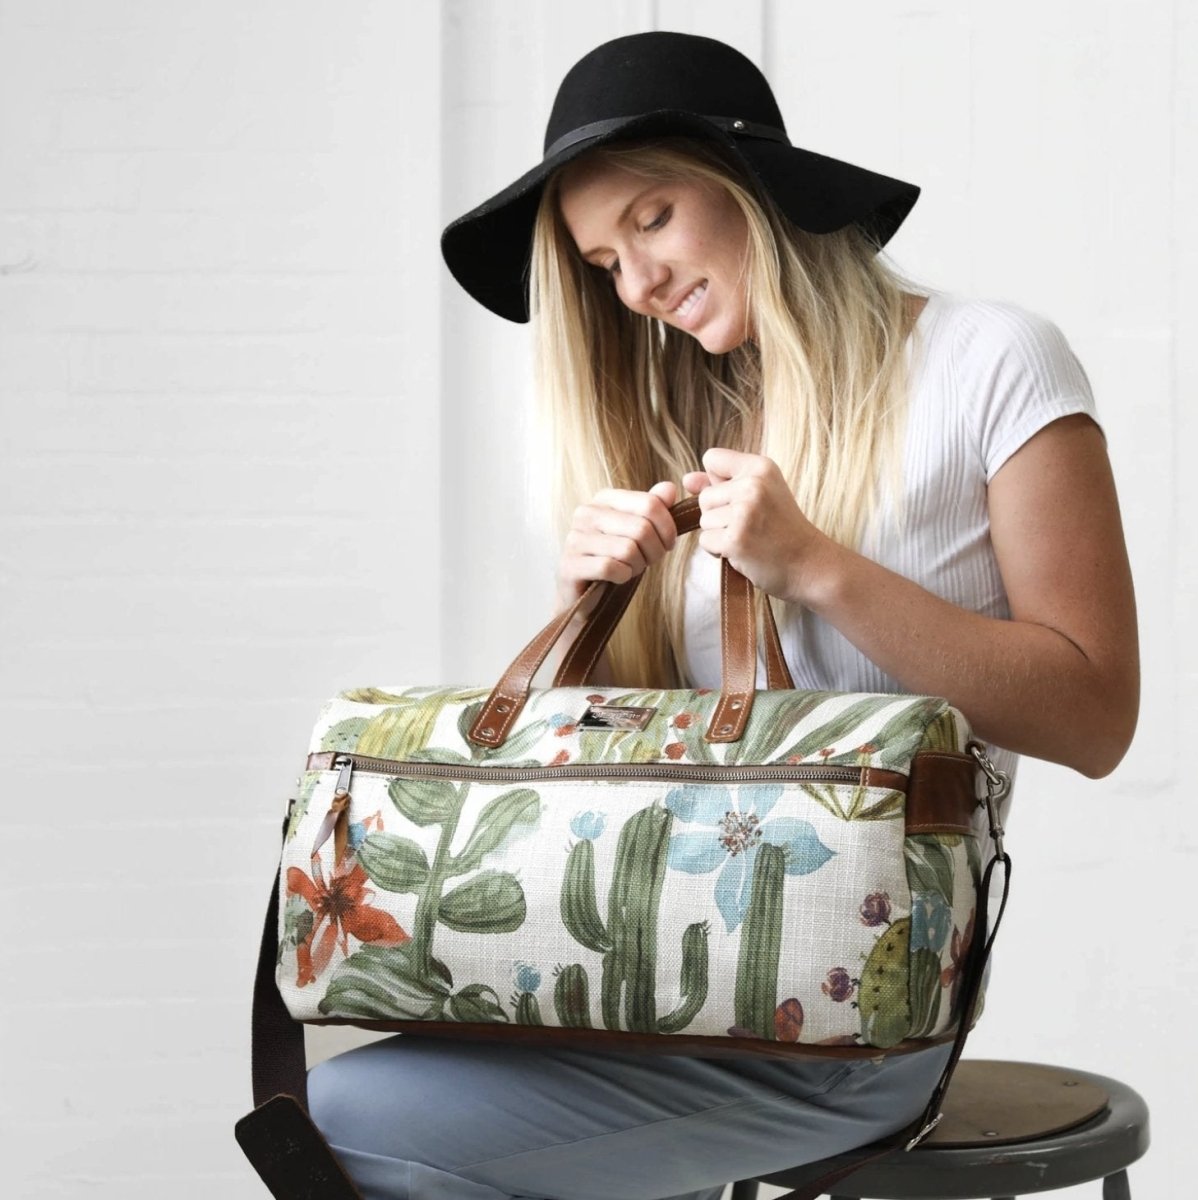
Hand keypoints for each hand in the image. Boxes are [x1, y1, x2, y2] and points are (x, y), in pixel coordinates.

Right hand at [554, 481, 678, 612]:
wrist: (583, 592)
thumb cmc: (614, 557)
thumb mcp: (637, 530)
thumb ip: (653, 507)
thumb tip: (669, 488)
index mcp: (604, 498)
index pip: (650, 504)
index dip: (668, 528)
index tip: (668, 543)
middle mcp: (586, 513)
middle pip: (642, 529)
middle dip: (654, 551)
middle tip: (648, 560)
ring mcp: (575, 538)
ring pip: (628, 550)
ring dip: (637, 566)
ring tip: (630, 568)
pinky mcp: (570, 565)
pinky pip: (610, 567)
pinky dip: (622, 576)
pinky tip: (617, 578)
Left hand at [682, 448, 831, 601]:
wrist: (810, 565)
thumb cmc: (783, 530)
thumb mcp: (761, 494)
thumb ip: (721, 483)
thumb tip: (686, 479)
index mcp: (761, 467)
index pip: (712, 458)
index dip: (717, 481)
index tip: (741, 498)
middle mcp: (752, 485)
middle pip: (704, 496)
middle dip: (719, 515)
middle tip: (751, 525)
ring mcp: (744, 512)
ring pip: (703, 521)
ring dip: (720, 535)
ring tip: (750, 539)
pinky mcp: (735, 539)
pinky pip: (706, 541)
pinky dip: (719, 551)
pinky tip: (744, 552)